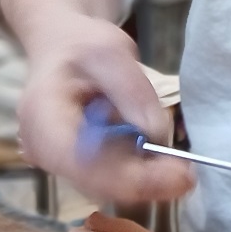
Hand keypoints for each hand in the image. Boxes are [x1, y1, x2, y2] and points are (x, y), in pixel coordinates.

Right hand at [1, 0, 191, 206]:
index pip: (84, 165)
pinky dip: (138, 173)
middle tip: (188, 176)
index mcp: (42, 120)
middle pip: (96, 182)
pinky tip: (162, 162)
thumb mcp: (110, 51)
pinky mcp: (76, 167)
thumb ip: (132, 91)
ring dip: (144, 181)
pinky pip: (109, 178)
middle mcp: (43, 151)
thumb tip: (156, 135)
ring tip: (179, 167)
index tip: (178, 175)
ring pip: (105, 186)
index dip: (131, 178)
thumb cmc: (82, 45)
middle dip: (145, 182)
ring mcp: (58, 163)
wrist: (62, 49)